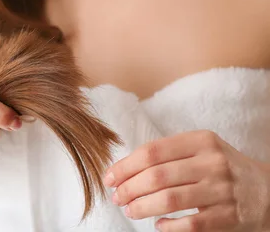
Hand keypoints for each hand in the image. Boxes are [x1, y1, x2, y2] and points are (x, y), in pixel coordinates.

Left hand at [104, 130, 269, 230]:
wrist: (267, 190)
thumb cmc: (220, 167)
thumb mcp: (199, 149)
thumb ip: (166, 154)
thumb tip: (122, 169)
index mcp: (201, 141)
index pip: (152, 151)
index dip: (125, 166)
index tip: (109, 178)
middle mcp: (213, 162)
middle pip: (157, 176)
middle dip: (129, 188)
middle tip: (116, 197)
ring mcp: (222, 190)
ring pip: (170, 200)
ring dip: (142, 207)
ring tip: (130, 211)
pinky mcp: (229, 216)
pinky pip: (191, 224)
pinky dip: (169, 227)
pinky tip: (158, 226)